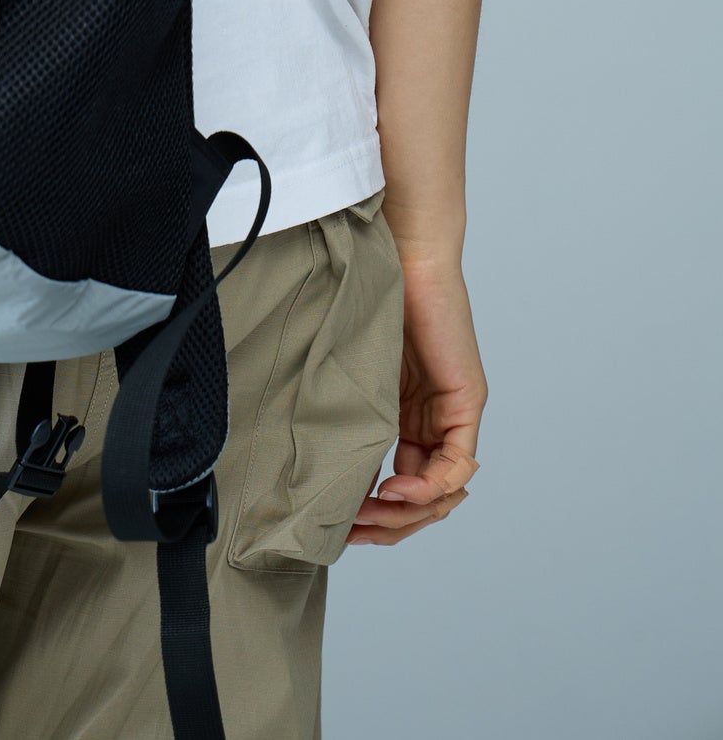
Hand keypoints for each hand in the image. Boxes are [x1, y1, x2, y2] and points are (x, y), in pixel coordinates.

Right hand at [347, 252, 484, 545]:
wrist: (402, 248)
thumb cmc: (369, 293)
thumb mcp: (351, 370)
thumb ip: (347, 413)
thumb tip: (316, 467)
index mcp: (405, 416)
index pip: (401, 485)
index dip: (374, 514)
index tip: (339, 525)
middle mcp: (433, 420)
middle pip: (423, 498)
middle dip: (388, 524)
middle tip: (351, 532)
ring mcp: (452, 412)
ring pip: (441, 491)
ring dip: (405, 514)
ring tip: (368, 516)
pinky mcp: (465, 399)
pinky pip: (455, 464)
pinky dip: (429, 487)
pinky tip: (393, 489)